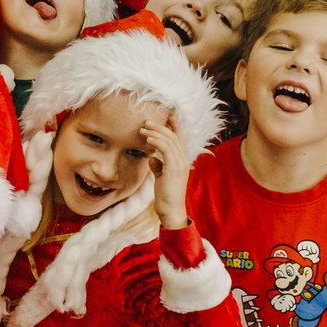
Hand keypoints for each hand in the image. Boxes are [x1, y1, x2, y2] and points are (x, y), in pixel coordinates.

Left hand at [140, 114, 192, 232]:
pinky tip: (148, 140)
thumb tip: (151, 157)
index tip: (166, 116)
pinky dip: (157, 142)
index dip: (174, 127)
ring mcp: (180, 164)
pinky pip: (166, 150)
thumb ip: (158, 166)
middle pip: (174, 137)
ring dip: (155, 133)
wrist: (171, 209)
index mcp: (181, 161)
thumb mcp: (161, 177)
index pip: (179, 139)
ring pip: (170, 141)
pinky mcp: (174, 169)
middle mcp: (183, 160)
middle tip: (146, 121)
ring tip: (143, 129)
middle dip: (160, 126)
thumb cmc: (166, 195)